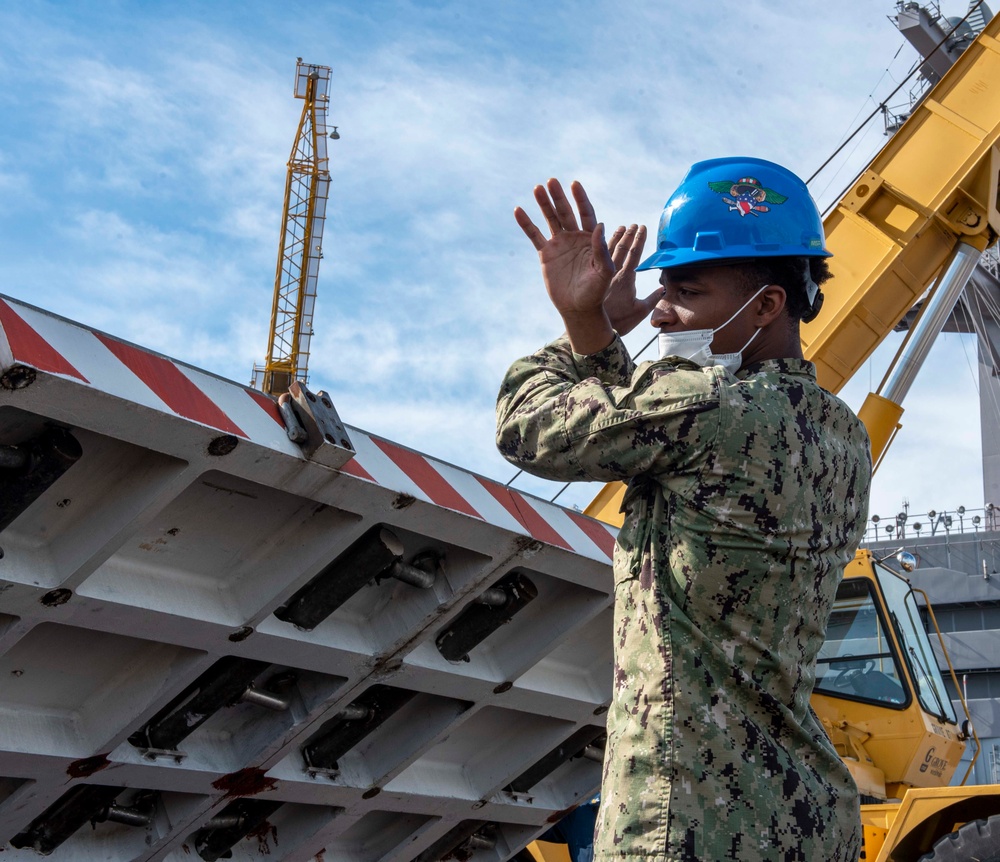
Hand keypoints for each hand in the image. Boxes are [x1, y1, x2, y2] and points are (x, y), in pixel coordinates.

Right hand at [515, 179, 614, 353]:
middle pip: (566, 212)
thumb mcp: (603, 272)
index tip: (574, 184)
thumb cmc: (595, 292)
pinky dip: (526, 223)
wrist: (578, 309)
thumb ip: (601, 250)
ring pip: (550, 219)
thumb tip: (600, 225)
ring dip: (544, 204)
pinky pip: (534, 235)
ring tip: (537, 188)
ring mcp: (559, 244)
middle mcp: (575, 237)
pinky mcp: (545, 254)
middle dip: (559, 197)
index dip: (580, 199)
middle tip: (551, 181)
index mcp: (591, 239)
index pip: (586, 213)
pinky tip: (519, 210)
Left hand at [604, 225, 659, 335]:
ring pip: (609, 251)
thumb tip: (663, 289)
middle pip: (622, 249)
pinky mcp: (596, 279)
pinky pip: (598, 258)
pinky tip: (602, 240)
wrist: (595, 326)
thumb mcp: (640, 311)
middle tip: (633, 225)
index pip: (634, 254)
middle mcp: (614, 273)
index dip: (639, 239)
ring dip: (616, 238)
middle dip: (629, 235)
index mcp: (626, 278)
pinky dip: (603, 247)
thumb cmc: (619, 321)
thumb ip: (653, 299)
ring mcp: (603, 275)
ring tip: (620, 227)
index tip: (642, 228)